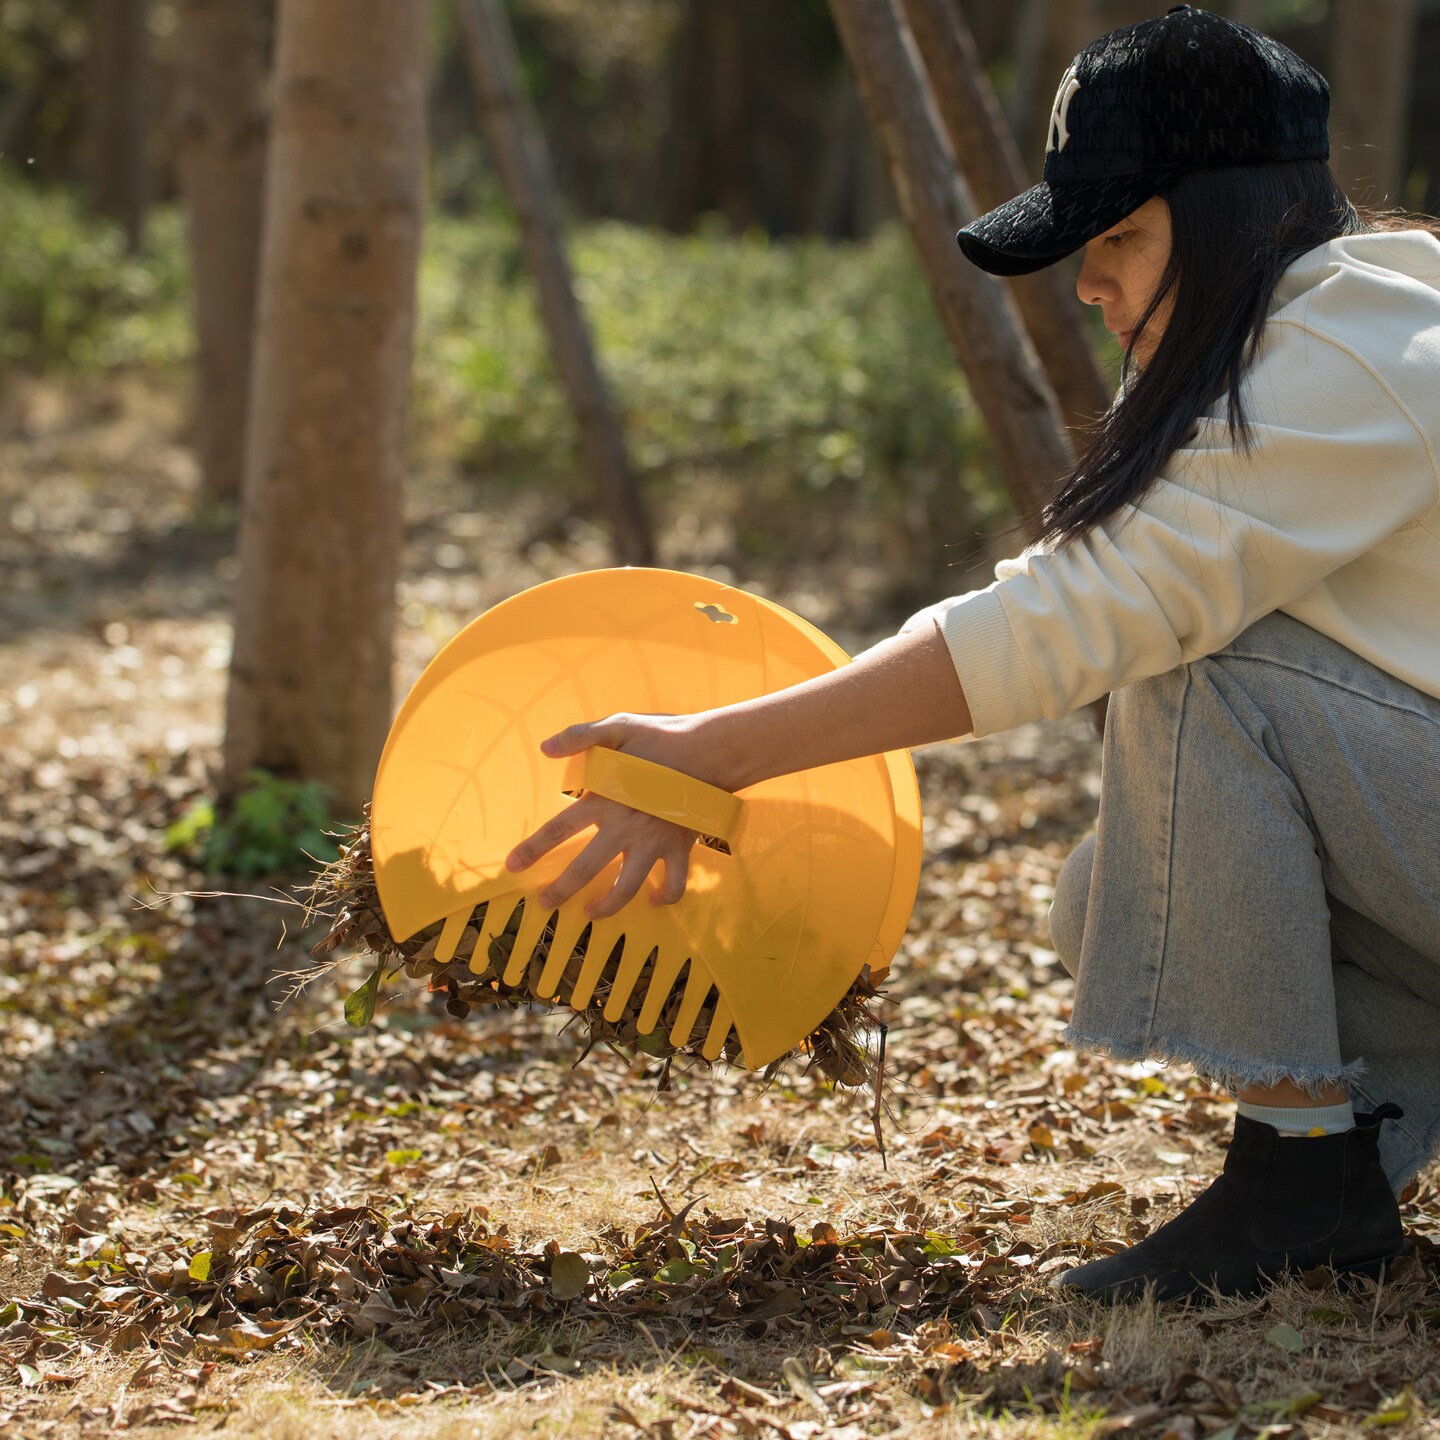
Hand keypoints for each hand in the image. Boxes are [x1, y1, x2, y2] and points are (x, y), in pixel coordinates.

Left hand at [504, 712, 723, 917]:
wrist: (710, 750)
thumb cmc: (661, 736)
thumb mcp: (617, 726)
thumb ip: (580, 736)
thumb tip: (546, 747)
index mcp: (604, 800)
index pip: (558, 830)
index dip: (532, 849)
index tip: (512, 867)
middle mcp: (624, 827)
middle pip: (585, 868)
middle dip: (561, 890)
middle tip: (544, 904)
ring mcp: (653, 842)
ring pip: (625, 887)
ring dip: (606, 906)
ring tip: (591, 914)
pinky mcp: (680, 847)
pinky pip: (674, 883)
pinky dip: (665, 896)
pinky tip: (652, 899)